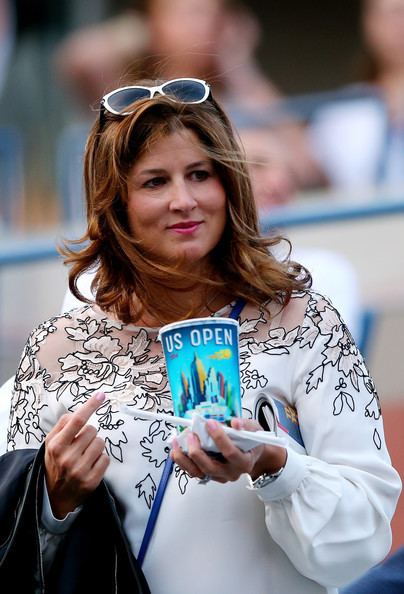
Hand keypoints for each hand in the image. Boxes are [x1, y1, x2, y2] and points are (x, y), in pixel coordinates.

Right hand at [44, 392, 109, 517]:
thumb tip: (79, 411)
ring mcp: (80, 471)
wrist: (54, 496)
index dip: (90, 406)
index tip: (101, 395)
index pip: (77, 420)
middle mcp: (67, 458)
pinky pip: (106, 458)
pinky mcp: (91, 481)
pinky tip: (90, 465)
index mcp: (56, 445)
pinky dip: (101, 459)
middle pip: (92, 430)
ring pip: (101, 443)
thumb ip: (62, 425)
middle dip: (89, 434)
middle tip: (80, 444)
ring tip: (85, 455)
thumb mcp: (51, 443)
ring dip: (96, 446)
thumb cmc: (55, 463)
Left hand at [170, 417, 286, 482]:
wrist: (252, 455)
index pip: (230, 453)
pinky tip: (176, 449)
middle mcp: (231, 472)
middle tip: (190, 434)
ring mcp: (219, 476)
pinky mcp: (209, 475)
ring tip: (176, 442)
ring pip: (198, 472)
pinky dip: (183, 461)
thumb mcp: (254, 430)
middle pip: (210, 467)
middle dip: (197, 451)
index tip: (210, 423)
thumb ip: (245, 425)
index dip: (219, 438)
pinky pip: (194, 471)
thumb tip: (235, 423)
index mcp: (244, 462)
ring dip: (184, 458)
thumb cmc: (252, 442)